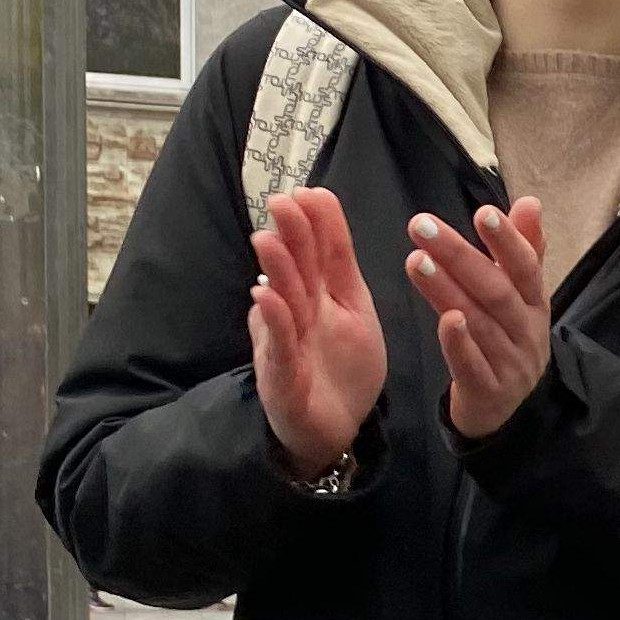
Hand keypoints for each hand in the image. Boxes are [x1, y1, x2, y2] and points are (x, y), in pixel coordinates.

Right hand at [246, 187, 387, 479]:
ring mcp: (286, 342)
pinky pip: (277, 345)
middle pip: (296, 270)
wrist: (336, 428)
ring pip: (281, 301)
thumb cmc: (342, 367)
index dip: (317, 226)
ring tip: (268, 239)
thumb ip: (340, 268)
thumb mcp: (355, 311)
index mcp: (320, 295)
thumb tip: (322, 214)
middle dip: (290, 236)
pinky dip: (273, 321)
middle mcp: (298, 312)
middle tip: (282, 201)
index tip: (313, 192)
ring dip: (275, 271)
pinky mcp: (282, 375)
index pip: (320, 254)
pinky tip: (265, 296)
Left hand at [412, 201, 553, 443]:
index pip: (526, 268)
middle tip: (421, 225)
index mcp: (535, 305)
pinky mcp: (490, 391)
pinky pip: (473, 366)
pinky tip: (444, 319)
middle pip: (497, 290)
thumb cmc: (505, 340)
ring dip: (448, 290)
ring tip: (416, 260)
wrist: (502, 408)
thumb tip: (530, 203)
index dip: (507, 241)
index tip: (482, 213)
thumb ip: (524, 251)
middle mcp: (527, 332)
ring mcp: (511, 364)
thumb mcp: (519, 297)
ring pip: (481, 323)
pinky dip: (460, 343)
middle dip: (460, 255)